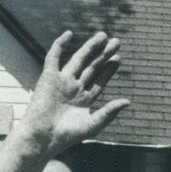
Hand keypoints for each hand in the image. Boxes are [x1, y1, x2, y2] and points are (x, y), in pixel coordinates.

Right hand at [21, 30, 130, 155]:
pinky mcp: (48, 77)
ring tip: (103, 35)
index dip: (109, 70)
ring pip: (78, 59)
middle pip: (92, 67)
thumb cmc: (66, 136)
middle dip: (104, 55)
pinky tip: (69, 34)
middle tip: (117, 42)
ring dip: (90, 47)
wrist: (42, 137)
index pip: (99, 81)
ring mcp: (61, 82)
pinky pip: (53, 57)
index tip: (118, 59)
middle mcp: (74, 89)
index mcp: (84, 101)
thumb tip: (128, 101)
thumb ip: (109, 112)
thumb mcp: (93, 124)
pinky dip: (59, 45)